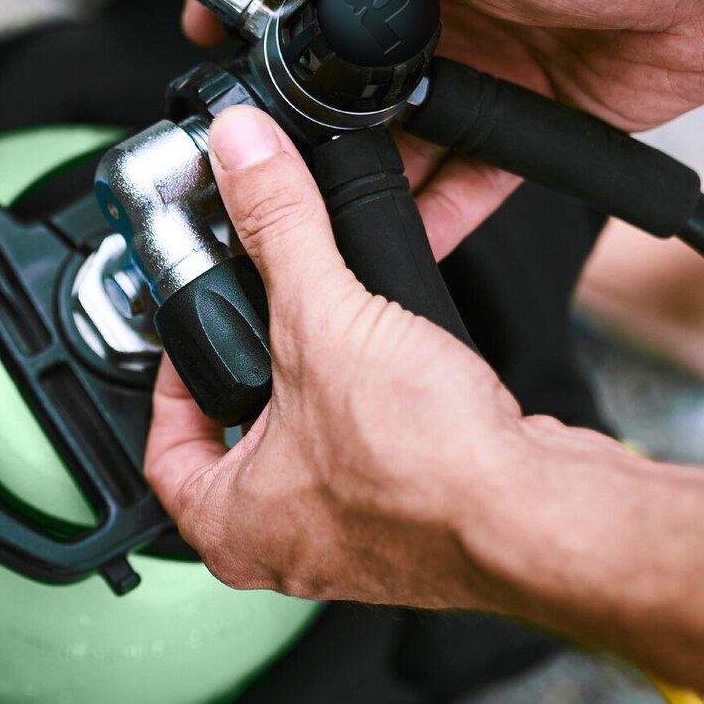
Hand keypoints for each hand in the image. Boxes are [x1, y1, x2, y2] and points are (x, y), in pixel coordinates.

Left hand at [143, 106, 611, 606]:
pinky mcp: (421, 523)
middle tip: (259, 323)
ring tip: (332, 332)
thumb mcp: (324, 320)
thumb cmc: (428, 470)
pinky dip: (382, 407)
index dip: (168, 384)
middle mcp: (288, 546)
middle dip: (252, 377)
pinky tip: (399, 365)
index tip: (190, 335)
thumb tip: (244, 157)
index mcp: (233, 526)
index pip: (163, 453)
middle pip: (238, 446)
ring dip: (323, 389)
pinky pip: (380, 455)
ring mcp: (358, 542)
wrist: (540, 514)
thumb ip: (279, 227)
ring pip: (314, 450)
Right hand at [184, 0, 703, 255]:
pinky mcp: (525, 121)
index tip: (207, 43)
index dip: (252, 7)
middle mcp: (438, 1)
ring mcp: (480, 64)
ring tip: (318, 212)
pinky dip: (431, 218)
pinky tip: (399, 244)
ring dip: (361, 174)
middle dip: (301, 114)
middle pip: (341, 72)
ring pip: (395, 136)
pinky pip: (463, 182)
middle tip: (260, 153)